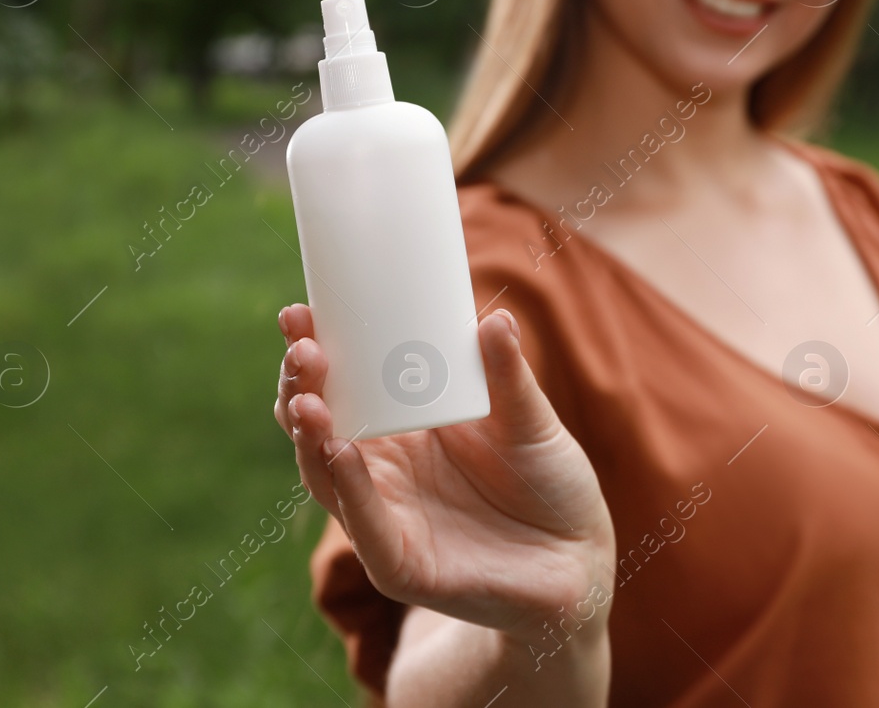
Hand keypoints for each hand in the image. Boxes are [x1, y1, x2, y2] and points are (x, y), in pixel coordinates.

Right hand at [275, 303, 615, 645]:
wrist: (578, 558)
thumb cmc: (548, 482)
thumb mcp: (531, 420)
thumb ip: (509, 376)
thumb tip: (497, 319)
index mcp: (400, 428)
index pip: (340, 385)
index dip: (314, 352)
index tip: (300, 313)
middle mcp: (380, 470)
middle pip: (319, 427)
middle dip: (301, 387)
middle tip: (302, 348)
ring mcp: (385, 518)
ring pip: (327, 476)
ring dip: (312, 436)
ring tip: (307, 398)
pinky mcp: (402, 565)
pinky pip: (367, 528)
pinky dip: (351, 489)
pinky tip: (340, 452)